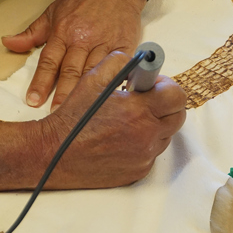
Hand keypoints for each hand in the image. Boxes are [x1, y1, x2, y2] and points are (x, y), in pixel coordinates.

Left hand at [2, 0, 144, 110]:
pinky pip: (117, 68)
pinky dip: (112, 83)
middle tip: (56, 115)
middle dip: (63, 94)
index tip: (33, 100)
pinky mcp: (124, 47)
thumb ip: (32, 33)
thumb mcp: (53, 11)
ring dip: (85, 94)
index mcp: (63, 31)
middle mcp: (83, 39)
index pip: (49, 61)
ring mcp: (105, 44)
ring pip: (93, 73)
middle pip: (71, 71)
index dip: (40, 82)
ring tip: (79, 114)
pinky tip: (108, 98)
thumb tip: (8, 42)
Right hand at [37, 51, 186, 187]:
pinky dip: (144, 142)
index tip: (152, 84)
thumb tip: (140, 61)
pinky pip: (151, 152)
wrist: (54, 153)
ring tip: (129, 118)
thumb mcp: (93, 79)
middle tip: (144, 100)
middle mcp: (146, 137)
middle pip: (177, 117)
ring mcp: (144, 157)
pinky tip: (122, 136)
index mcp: (139, 111)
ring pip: (166, 135)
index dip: (167, 86)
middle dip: (165, 104)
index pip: (177, 96)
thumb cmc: (73, 116)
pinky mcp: (138, 172)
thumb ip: (120, 61)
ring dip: (155, 123)